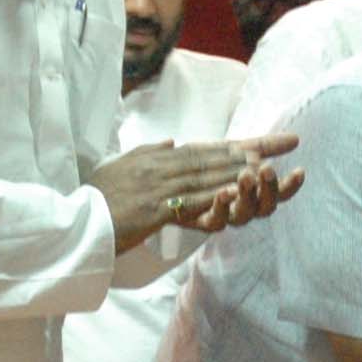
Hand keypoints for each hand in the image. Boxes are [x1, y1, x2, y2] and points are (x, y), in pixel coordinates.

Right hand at [87, 134, 302, 251]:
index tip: (270, 141)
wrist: (74, 220)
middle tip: (287, 143)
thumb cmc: (96, 196)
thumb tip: (172, 142)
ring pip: (209, 175)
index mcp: (159, 158)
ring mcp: (160, 187)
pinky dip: (216, 195)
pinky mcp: (154, 209)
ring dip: (241, 169)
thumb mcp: (123, 166)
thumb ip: (150, 153)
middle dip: (254, 150)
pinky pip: (191, 202)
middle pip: (216, 156)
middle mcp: (163, 166)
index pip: (208, 147)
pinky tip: (237, 193)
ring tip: (272, 164)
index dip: (241, 142)